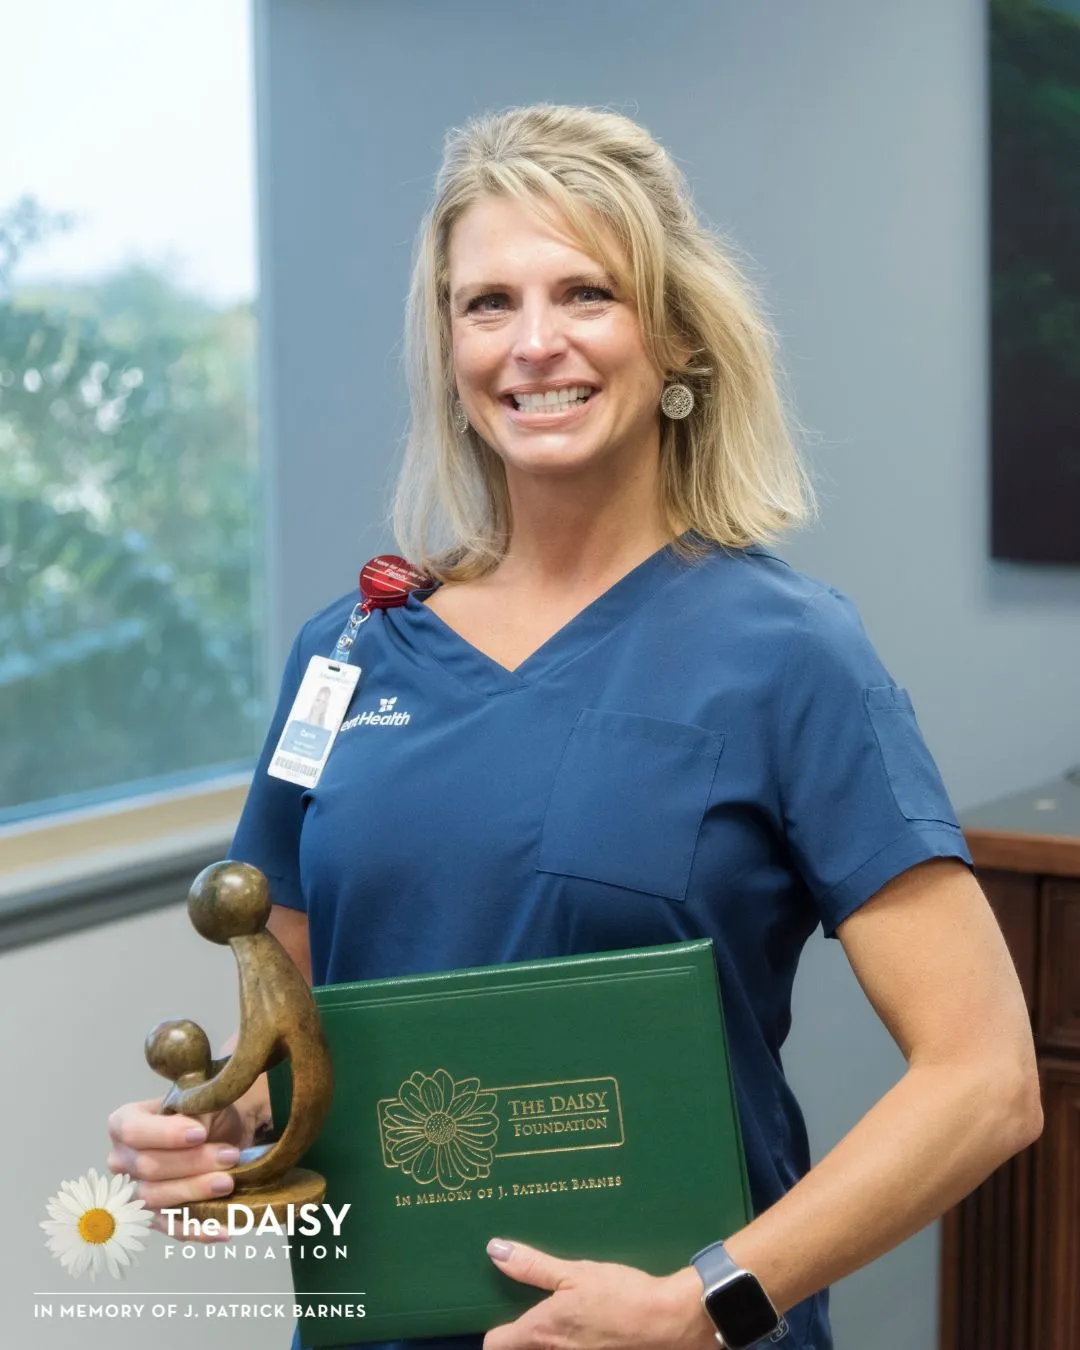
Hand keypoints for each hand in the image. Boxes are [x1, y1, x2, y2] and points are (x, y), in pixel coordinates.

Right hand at [106, 1097, 245, 1238]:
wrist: (218, 1135)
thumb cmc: (202, 1115)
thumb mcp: (199, 1102)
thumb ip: (192, 1115)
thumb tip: (196, 1133)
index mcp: (124, 1124)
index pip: (134, 1131)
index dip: (166, 1135)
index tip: (200, 1134)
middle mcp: (122, 1160)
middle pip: (149, 1167)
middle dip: (192, 1163)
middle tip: (230, 1156)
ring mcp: (134, 1192)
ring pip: (157, 1198)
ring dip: (195, 1191)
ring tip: (228, 1182)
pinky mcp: (153, 1218)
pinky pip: (170, 1227)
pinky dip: (198, 1229)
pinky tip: (222, 1228)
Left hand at [483, 1239, 714, 1349]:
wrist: (667, 1322)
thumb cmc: (620, 1295)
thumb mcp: (574, 1272)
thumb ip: (532, 1266)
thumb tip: (495, 1250)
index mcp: (541, 1333)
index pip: (495, 1344)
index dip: (494, 1331)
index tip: (499, 1311)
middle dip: (522, 1334)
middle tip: (531, 1306)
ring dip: (550, 1338)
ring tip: (563, 1311)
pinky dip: (573, 1341)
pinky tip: (588, 1322)